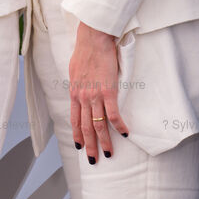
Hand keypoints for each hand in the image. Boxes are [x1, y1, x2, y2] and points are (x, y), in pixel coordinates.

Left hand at [68, 23, 127, 163]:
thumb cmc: (85, 51)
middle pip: (85, 127)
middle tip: (93, 160)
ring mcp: (95, 95)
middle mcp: (83, 97)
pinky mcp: (108, 91)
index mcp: (74, 93)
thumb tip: (80, 88)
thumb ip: (78, 83)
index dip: (77, 135)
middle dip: (89, 146)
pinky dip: (119, 126)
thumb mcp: (75, 70)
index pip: (74, 120)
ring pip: (98, 125)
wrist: (93, 39)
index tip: (80, 147)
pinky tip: (125, 133)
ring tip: (108, 153)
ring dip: (104, 141)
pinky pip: (113, 114)